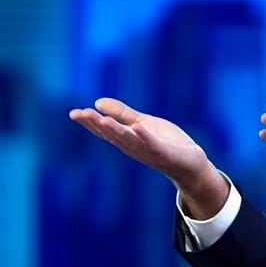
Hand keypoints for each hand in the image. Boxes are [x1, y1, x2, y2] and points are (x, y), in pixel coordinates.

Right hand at [69, 98, 227, 217]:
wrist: (191, 163)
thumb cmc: (166, 143)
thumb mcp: (142, 123)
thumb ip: (122, 114)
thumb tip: (97, 102)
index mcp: (127, 140)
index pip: (105, 131)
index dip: (89, 123)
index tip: (74, 113)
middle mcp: (134, 148)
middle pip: (113, 135)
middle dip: (97, 125)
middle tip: (81, 113)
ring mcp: (149, 152)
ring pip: (130, 140)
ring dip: (116, 131)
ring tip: (103, 119)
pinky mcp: (165, 154)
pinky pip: (154, 145)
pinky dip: (145, 137)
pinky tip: (138, 127)